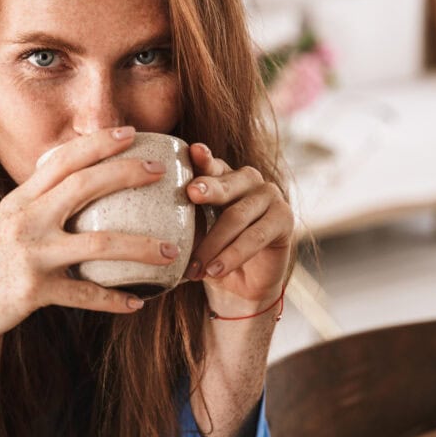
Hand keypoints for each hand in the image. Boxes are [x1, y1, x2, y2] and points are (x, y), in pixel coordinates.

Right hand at [0, 126, 176, 352]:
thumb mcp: (3, 225)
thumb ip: (34, 203)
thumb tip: (67, 180)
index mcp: (19, 201)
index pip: (64, 160)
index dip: (99, 142)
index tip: (131, 132)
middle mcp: (24, 221)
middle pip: (84, 186)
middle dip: (125, 173)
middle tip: (159, 170)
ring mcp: (31, 256)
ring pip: (98, 244)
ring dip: (140, 246)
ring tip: (171, 250)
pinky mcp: (35, 292)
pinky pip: (86, 295)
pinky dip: (115, 300)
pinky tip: (138, 303)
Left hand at [183, 143, 293, 314]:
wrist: (237, 286)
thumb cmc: (208, 252)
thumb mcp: (191, 234)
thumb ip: (179, 219)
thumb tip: (151, 220)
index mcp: (222, 176)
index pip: (211, 165)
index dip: (203, 158)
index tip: (193, 150)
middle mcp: (247, 180)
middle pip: (226, 183)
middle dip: (208, 188)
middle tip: (190, 193)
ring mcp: (269, 196)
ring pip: (237, 215)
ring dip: (213, 243)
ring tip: (195, 267)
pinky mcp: (284, 219)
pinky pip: (255, 236)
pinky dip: (233, 255)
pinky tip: (216, 270)